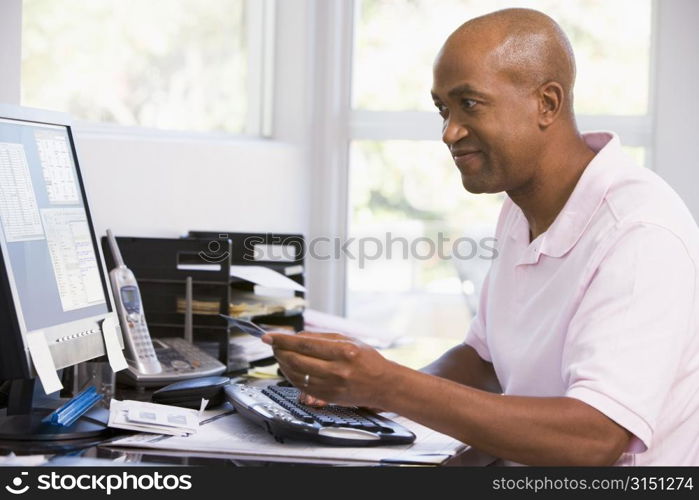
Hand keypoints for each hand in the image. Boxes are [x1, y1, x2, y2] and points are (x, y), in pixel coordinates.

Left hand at [262, 331, 393, 407]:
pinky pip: (302, 386)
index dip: (283, 340)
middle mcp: (337, 370)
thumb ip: (321, 338)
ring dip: (283, 364)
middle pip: (296, 360)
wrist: (383, 385)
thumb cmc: (368, 360)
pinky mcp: (328, 398)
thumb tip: (295, 337)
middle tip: (273, 344)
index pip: (304, 345)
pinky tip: (289, 368)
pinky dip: (291, 376)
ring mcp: (332, 386)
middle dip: (279, 351)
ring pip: (296, 375)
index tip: (269, 336)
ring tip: (280, 355)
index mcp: (343, 351)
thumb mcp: (349, 340)